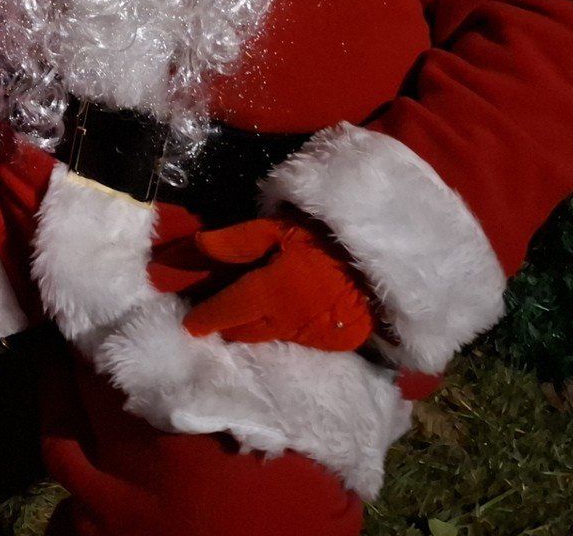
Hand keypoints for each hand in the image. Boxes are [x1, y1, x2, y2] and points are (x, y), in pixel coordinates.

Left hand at [169, 215, 374, 351]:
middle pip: (242, 331)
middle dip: (226, 324)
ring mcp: (304, 336)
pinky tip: (282, 315)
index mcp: (265, 294)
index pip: (225, 312)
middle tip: (216, 314)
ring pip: (266, 337)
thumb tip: (200, 245)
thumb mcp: (279, 230)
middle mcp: (279, 323)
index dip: (204, 318)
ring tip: (245, 315)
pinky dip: (281, 329)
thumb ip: (238, 241)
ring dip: (252, 328)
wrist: (384, 273)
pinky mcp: (325, 343)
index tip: (188, 324)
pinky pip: (291, 338)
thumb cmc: (327, 243)